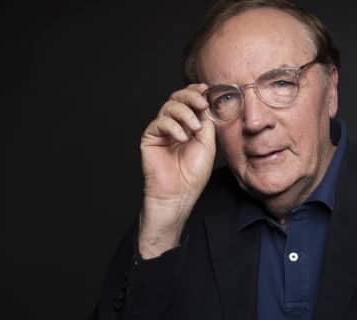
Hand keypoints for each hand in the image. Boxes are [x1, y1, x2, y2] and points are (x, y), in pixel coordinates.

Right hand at [139, 83, 216, 256]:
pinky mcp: (150, 136)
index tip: (205, 89)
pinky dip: (173, 126)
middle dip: (190, 97)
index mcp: (188, 126)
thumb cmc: (193, 173)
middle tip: (201, 103)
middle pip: (177, 99)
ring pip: (169, 106)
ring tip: (194, 129)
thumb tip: (204, 102)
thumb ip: (205, 121)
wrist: (179, 193)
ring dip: (185, 113)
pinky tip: (182, 138)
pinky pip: (160, 121)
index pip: (190, 102)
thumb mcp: (207, 143)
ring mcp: (161, 130)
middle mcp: (174, 125)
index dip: (196, 92)